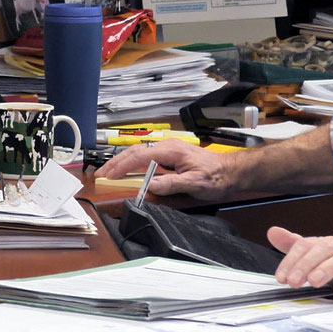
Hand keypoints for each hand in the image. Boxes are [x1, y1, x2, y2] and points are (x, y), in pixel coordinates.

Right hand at [93, 139, 233, 200]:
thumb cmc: (216, 177)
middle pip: (135, 151)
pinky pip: (147, 156)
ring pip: (139, 152)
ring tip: (109, 173)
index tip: (109, 176)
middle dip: (116, 163)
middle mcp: (167, 146)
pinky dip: (133, 163)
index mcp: (170, 150)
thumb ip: (171, 184)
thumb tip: (149, 186)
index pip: (139, 156)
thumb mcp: (194, 183)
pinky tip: (128, 170)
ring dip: (122, 162)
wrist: (231, 172)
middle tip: (101, 175)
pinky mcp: (171, 155)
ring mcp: (169, 150)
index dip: (122, 166)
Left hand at [267, 227, 332, 306]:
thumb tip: (272, 231)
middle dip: (305, 264)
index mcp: (329, 244)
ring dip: (327, 269)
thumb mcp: (319, 259)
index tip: (280, 277)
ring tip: (313, 281)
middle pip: (324, 249)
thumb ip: (296, 247)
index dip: (291, 259)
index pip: (306, 245)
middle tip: (292, 281)